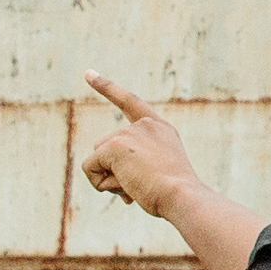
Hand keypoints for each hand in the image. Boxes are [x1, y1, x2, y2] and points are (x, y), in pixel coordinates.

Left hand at [77, 77, 200, 220]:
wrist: (183, 196)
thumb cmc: (176, 196)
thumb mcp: (158, 176)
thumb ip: (135, 168)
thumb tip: (107, 180)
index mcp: (159, 129)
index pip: (129, 102)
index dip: (106, 87)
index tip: (87, 73)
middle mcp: (144, 126)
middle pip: (106, 146)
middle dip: (114, 170)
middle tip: (142, 185)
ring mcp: (129, 133)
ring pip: (97, 159)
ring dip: (109, 178)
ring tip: (137, 187)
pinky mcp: (114, 146)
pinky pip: (90, 168)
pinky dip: (100, 183)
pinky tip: (125, 187)